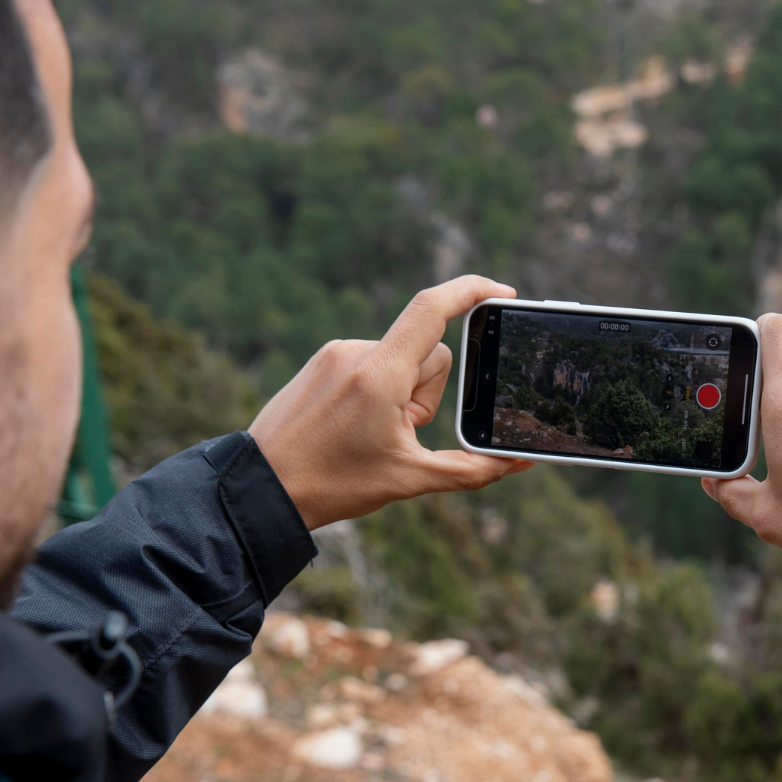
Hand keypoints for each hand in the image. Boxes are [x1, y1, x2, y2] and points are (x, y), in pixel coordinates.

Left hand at [250, 276, 531, 529]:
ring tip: (370, 432)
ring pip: (401, 360)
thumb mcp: (412, 480)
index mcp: (380, 375)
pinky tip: (354, 423)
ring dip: (402, 392)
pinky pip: (372, 362)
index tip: (503, 293)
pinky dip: (379, 388)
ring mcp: (336, 353)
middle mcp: (356, 352)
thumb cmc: (334, 484)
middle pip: (428, 352)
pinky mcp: (323, 360)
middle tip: (397, 434)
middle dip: (428, 392)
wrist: (262, 489)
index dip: (472, 291)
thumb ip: (473, 469)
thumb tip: (520, 463)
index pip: (432, 309)